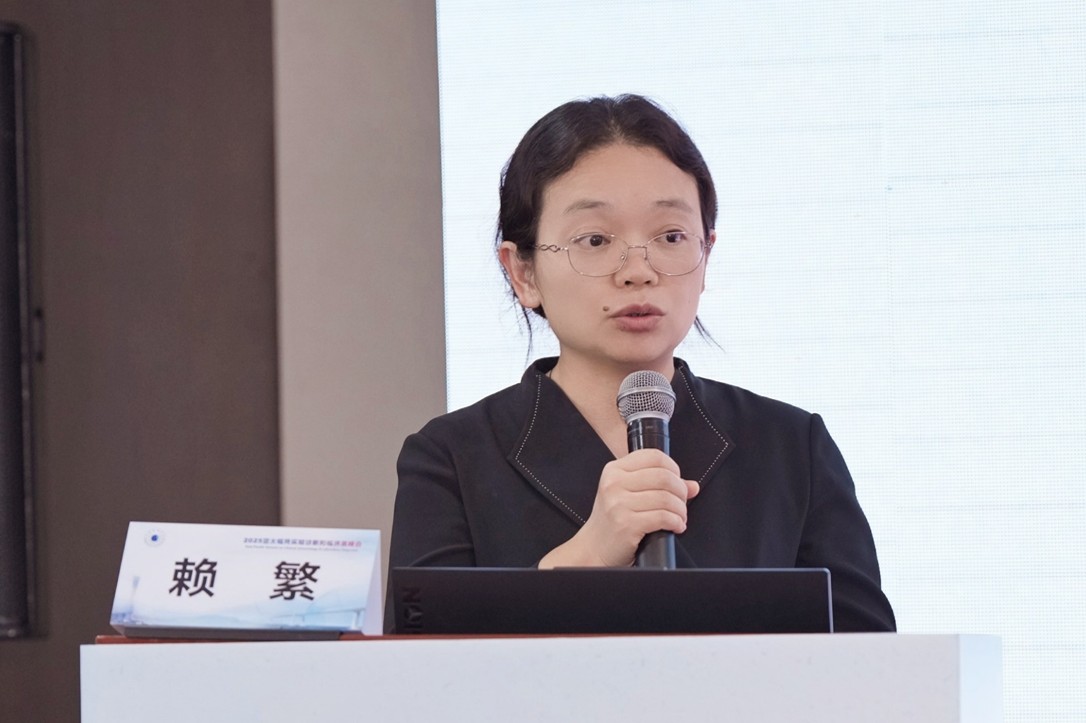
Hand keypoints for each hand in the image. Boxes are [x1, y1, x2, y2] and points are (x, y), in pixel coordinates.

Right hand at [539, 449, 699, 567]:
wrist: (594, 548)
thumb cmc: (612, 520)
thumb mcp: (627, 494)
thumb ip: (658, 485)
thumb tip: (692, 486)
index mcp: (614, 470)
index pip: (654, 456)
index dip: (673, 467)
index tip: (677, 481)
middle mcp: (614, 483)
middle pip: (664, 476)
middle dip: (681, 491)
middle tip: (682, 503)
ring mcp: (618, 504)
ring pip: (666, 498)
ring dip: (681, 510)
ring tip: (679, 517)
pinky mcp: (626, 524)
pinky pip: (663, 517)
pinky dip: (676, 522)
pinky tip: (676, 526)